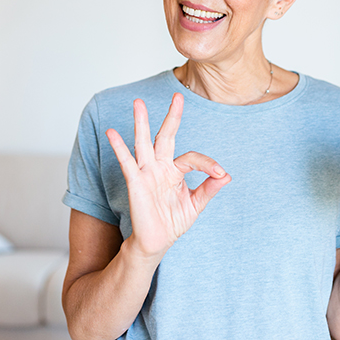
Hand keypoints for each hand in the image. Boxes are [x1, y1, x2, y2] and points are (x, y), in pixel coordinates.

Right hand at [106, 93, 230, 261]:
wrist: (156, 243)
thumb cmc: (173, 222)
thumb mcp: (196, 204)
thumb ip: (209, 188)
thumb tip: (227, 175)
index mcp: (175, 171)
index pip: (193, 158)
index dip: (208, 164)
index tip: (221, 174)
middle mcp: (160, 167)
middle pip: (166, 136)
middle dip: (171, 117)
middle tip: (177, 96)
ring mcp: (147, 173)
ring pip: (144, 143)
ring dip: (142, 122)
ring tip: (138, 103)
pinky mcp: (135, 182)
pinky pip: (127, 162)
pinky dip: (119, 147)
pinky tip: (112, 133)